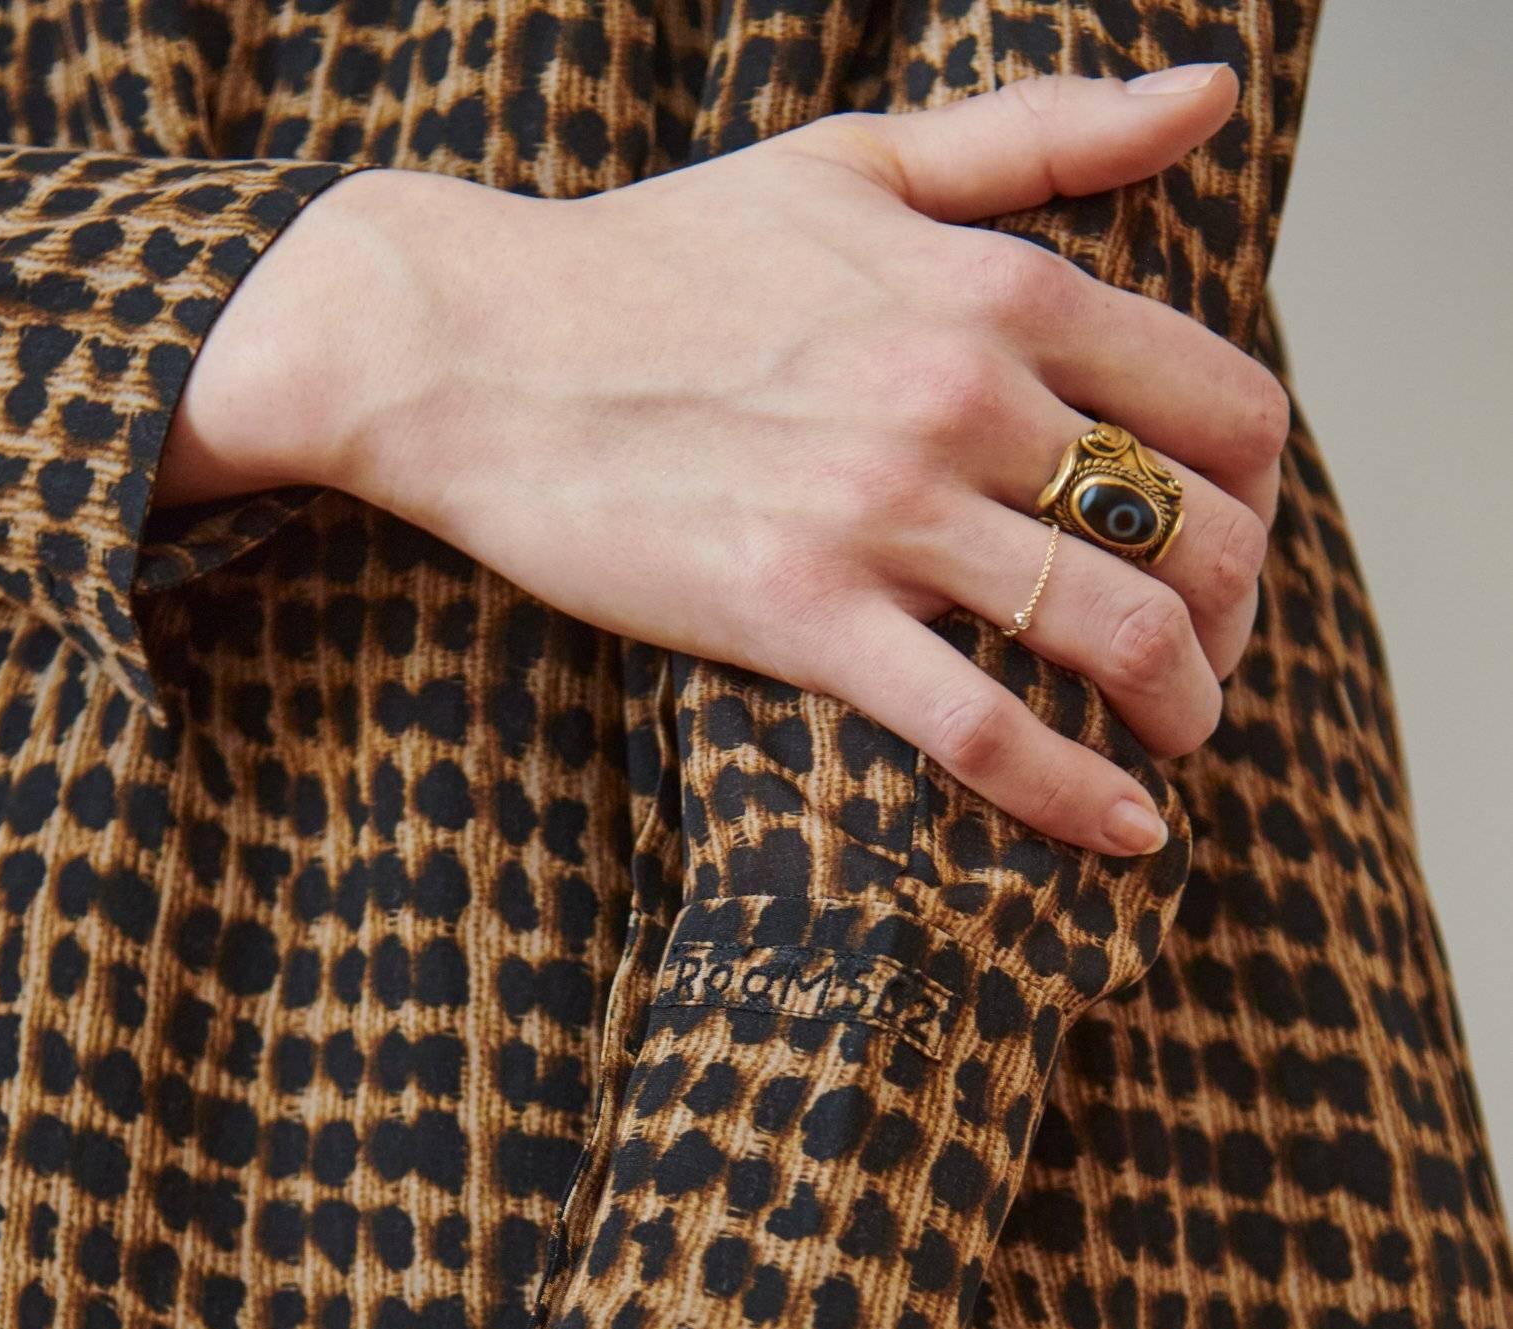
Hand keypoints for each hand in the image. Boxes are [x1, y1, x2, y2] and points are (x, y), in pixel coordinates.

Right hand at [162, 69, 1288, 859]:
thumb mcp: (861, 160)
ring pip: (1115, 633)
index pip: (1224, 406)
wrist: (471, 340)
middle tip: (1204, 666)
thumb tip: (1213, 93)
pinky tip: (1124, 832)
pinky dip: (1072, 794)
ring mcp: (885, 508)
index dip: (1259, 500)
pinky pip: (979, 726)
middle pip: (1196, 532)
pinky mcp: (800, 611)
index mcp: (997, 284)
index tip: (1227, 550)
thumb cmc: (660, 256)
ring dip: (1183, 709)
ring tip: (1176, 744)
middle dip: (1233, 619)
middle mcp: (964, 392)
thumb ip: (1043, 137)